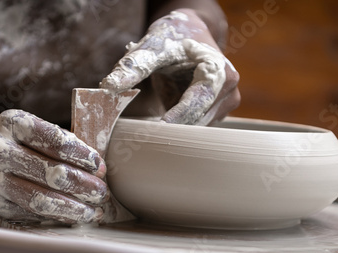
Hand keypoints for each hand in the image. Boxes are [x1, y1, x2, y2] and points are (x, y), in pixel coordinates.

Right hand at [0, 109, 108, 224]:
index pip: (54, 140)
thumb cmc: (7, 141)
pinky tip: (74, 216)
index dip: (81, 155)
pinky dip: (57, 216)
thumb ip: (55, 142)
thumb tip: (95, 166)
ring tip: (94, 212)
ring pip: (40, 199)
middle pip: (50, 172)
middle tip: (102, 192)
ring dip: (73, 208)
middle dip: (82, 185)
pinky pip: (31, 213)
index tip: (99, 166)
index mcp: (12, 124)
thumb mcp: (24, 129)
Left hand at [101, 9, 239, 124]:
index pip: (198, 102)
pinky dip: (178, 126)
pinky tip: (161, 123)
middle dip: (172, 127)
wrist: (191, 32)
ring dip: (175, 128)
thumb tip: (109, 85)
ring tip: (150, 128)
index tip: (156, 130)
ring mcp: (225, 103)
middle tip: (143, 136)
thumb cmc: (175, 36)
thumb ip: (135, 65)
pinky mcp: (217, 111)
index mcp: (219, 72)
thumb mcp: (153, 45)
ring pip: (197, 127)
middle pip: (198, 119)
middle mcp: (228, 90)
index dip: (177, 117)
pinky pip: (195, 125)